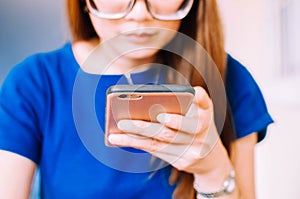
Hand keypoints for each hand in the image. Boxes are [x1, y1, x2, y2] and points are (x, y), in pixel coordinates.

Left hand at [108, 86, 227, 173]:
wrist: (210, 157)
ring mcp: (190, 152)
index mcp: (205, 116)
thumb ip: (192, 98)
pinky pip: (155, 151)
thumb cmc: (199, 123)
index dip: (178, 118)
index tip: (160, 117)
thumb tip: (168, 94)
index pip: (196, 113)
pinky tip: (120, 139)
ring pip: (158, 144)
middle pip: (168, 133)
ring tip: (115, 132)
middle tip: (124, 121)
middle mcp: (200, 136)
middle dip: (144, 128)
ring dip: (134, 137)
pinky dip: (136, 144)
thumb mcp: (201, 109)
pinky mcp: (180, 162)